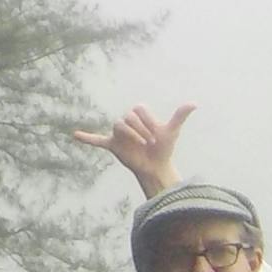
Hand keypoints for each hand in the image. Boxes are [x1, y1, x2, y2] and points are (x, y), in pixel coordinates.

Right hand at [71, 102, 194, 195]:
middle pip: (128, 118)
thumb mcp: (172, 131)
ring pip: (118, 126)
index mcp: (139, 116)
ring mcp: (119, 134)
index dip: (148, 122)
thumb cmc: (164, 148)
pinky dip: (87, 138)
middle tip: (150, 143)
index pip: (138, 111)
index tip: (157, 135)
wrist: (156, 167)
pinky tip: (75, 135)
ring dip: (130, 135)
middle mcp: (127, 122)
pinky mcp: (113, 145)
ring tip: (140, 145)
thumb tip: (195, 103)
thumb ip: (180, 116)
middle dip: (140, 129)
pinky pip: (98, 140)